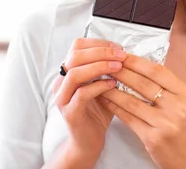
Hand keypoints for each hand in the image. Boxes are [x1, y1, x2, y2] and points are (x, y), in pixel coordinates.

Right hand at [52, 38, 126, 157]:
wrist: (89, 141)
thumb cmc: (99, 111)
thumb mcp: (104, 84)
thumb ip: (108, 69)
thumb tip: (124, 52)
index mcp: (69, 71)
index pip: (77, 46)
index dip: (99, 44)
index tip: (118, 48)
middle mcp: (61, 82)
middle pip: (75, 56)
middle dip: (100, 52)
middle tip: (120, 55)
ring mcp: (63, 97)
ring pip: (75, 73)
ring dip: (99, 67)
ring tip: (118, 67)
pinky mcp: (70, 112)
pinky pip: (81, 94)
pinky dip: (99, 86)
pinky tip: (113, 85)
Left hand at [100, 54, 185, 168]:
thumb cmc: (185, 131)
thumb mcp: (183, 105)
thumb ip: (167, 88)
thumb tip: (140, 66)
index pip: (158, 71)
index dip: (138, 62)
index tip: (122, 55)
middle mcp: (178, 107)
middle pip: (144, 84)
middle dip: (122, 72)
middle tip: (107, 64)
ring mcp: (166, 124)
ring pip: (133, 101)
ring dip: (114, 89)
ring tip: (101, 81)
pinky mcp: (153, 138)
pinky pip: (129, 118)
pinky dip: (115, 107)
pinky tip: (106, 100)